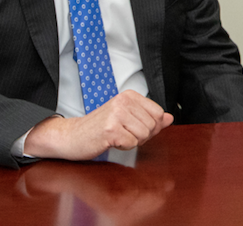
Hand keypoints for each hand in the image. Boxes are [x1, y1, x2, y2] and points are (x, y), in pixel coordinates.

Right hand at [24, 90, 174, 159]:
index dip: (150, 127)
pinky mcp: (110, 128)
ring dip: (131, 141)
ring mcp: (117, 113)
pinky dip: (123, 147)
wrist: (72, 136)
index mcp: (129, 95)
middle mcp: (123, 100)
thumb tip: (170, 118)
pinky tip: (110, 141)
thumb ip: (150, 118)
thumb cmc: (99, 129)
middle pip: (153, 125)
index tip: (133, 127)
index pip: (158, 114)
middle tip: (122, 133)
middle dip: (141, 136)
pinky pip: (131, 143)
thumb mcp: (127, 119)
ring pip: (144, 135)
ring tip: (116, 136)